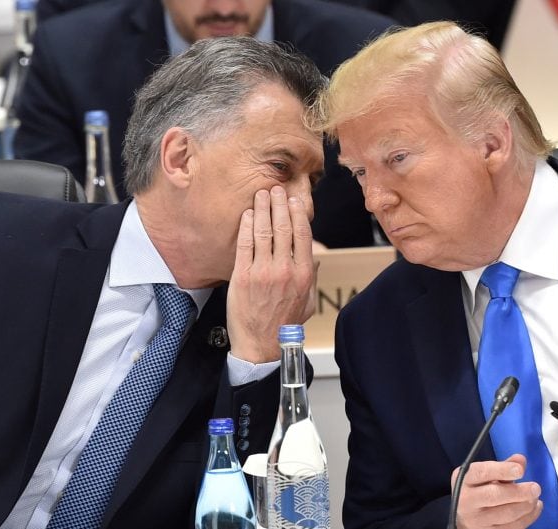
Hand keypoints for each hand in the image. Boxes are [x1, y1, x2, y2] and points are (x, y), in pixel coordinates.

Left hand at [226, 186, 316, 363]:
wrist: (262, 345)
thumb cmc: (285, 324)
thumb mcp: (308, 302)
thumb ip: (312, 277)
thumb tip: (314, 257)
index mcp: (303, 274)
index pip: (302, 235)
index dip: (298, 213)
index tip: (294, 201)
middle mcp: (284, 270)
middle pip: (283, 228)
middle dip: (279, 204)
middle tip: (276, 189)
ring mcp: (262, 272)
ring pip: (263, 231)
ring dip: (262, 209)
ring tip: (261, 195)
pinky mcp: (242, 276)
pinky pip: (244, 244)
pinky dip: (246, 226)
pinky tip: (247, 214)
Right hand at [452, 454, 542, 528]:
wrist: (462, 517)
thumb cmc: (476, 490)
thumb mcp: (483, 475)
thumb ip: (503, 466)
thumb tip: (521, 460)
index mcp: (464, 480)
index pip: (482, 473)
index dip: (502, 470)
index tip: (520, 470)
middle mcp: (467, 500)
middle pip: (495, 495)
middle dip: (519, 491)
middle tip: (536, 488)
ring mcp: (477, 520)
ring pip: (507, 514)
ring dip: (527, 505)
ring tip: (535, 497)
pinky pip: (513, 527)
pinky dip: (529, 517)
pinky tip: (535, 507)